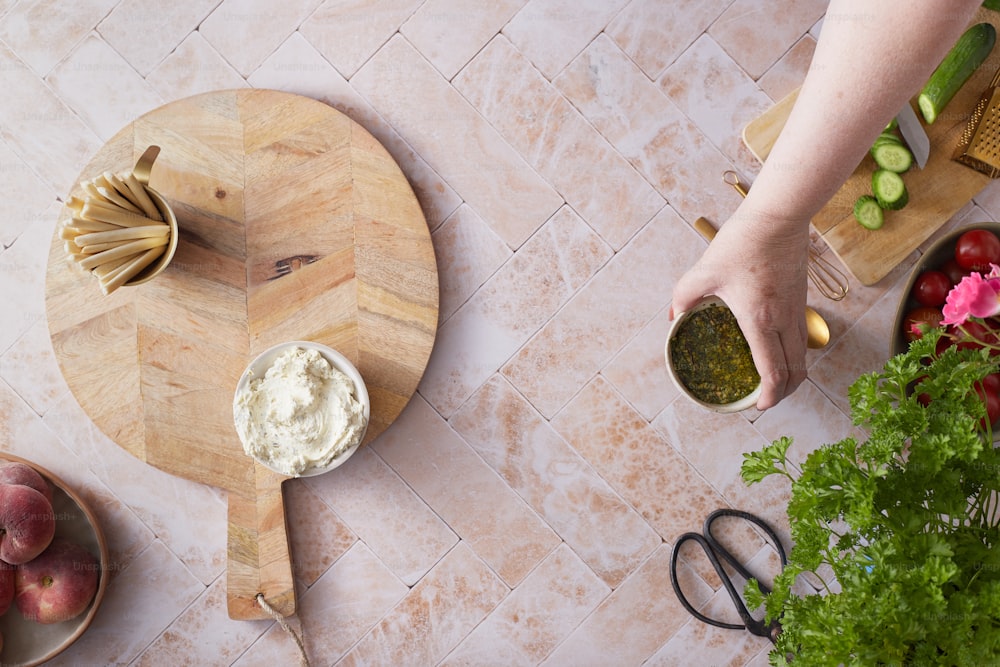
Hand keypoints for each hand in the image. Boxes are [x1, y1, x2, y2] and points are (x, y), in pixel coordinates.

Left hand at [670, 209, 809, 409]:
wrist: (779, 216)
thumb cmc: (742, 242)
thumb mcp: (703, 271)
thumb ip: (684, 297)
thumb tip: (674, 317)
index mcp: (760, 320)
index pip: (773, 371)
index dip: (769, 396)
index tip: (758, 406)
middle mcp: (784, 320)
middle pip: (795, 372)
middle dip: (782, 394)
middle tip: (764, 401)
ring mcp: (797, 310)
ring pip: (803, 356)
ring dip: (792, 376)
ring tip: (774, 384)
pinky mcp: (802, 299)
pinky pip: (803, 337)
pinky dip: (795, 355)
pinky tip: (780, 353)